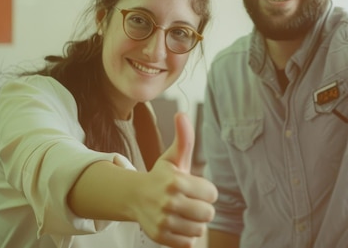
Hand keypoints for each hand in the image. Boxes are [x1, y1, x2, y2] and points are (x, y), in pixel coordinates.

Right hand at [135, 112, 217, 247]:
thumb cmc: (161, 176)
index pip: (212, 194)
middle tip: (190, 201)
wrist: (135, 197)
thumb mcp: (173, 157)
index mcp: (176, 182)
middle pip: (208, 213)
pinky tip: (176, 223)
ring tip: (183, 212)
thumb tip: (182, 114)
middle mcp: (169, 202)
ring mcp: (164, 221)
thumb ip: (184, 138)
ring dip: (194, 222)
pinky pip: (189, 241)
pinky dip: (185, 234)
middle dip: (202, 207)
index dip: (206, 191)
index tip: (194, 187)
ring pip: (199, 229)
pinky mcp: (161, 236)